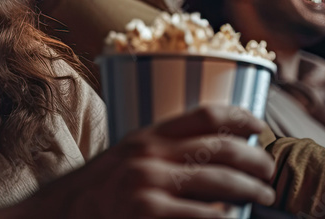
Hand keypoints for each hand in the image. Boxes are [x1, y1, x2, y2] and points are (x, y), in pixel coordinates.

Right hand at [12, 105, 275, 217]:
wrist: (55, 217)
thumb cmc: (94, 194)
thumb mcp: (122, 161)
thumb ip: (157, 154)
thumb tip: (204, 156)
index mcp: (145, 137)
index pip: (205, 116)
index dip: (240, 118)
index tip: (259, 126)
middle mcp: (149, 157)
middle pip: (222, 150)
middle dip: (256, 161)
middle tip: (269, 172)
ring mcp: (149, 188)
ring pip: (222, 185)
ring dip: (252, 191)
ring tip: (263, 197)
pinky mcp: (149, 215)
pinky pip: (206, 217)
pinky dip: (226, 218)